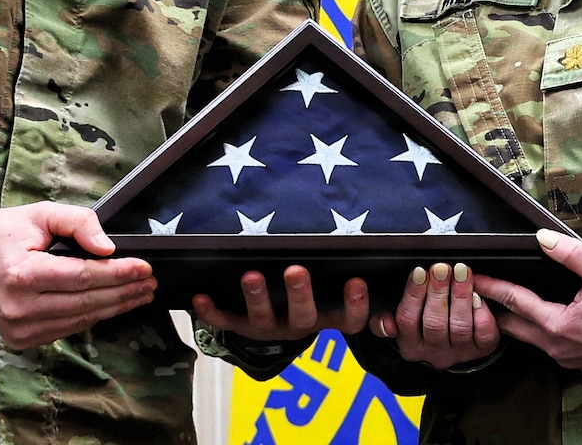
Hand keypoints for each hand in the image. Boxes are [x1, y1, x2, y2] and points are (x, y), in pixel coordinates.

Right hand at [0, 201, 156, 349]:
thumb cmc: (9, 230)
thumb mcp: (44, 212)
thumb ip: (79, 223)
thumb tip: (108, 248)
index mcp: (20, 274)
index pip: (82, 277)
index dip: (118, 273)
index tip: (144, 268)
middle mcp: (17, 307)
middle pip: (85, 302)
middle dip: (123, 292)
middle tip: (149, 283)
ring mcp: (18, 328)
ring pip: (80, 320)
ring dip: (114, 307)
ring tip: (139, 294)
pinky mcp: (21, 339)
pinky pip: (67, 328)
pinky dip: (92, 316)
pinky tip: (111, 304)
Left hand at [191, 265, 368, 341]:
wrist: (273, 327)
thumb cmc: (310, 295)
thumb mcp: (331, 292)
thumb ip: (350, 281)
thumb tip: (381, 255)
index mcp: (326, 316)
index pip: (348, 320)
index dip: (354, 306)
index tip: (356, 282)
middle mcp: (299, 325)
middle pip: (303, 317)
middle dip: (299, 294)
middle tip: (295, 271)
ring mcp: (270, 327)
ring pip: (264, 320)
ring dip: (257, 297)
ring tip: (250, 276)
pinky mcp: (242, 326)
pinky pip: (226, 321)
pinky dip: (212, 312)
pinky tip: (200, 298)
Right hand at [368, 261, 499, 369]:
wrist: (456, 341)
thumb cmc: (423, 320)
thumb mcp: (401, 321)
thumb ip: (384, 320)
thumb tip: (385, 324)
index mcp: (410, 345)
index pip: (407, 320)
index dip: (413, 294)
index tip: (419, 271)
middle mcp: (434, 353)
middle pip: (434, 322)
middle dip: (438, 290)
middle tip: (441, 268)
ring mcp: (459, 352)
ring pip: (459, 326)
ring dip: (460, 295)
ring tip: (461, 273)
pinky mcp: (481, 350)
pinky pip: (483, 333)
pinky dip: (481, 313)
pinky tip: (478, 295)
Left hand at [472, 228, 581, 372]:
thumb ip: (572, 254)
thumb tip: (543, 237)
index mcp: (559, 326)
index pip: (514, 302)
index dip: (492, 286)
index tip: (473, 276)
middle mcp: (556, 347)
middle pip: (512, 325)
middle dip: (491, 307)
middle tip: (474, 289)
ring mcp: (565, 357)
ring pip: (526, 336)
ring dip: (510, 318)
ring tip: (494, 299)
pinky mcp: (574, 359)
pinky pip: (541, 343)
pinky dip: (528, 327)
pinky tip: (526, 313)